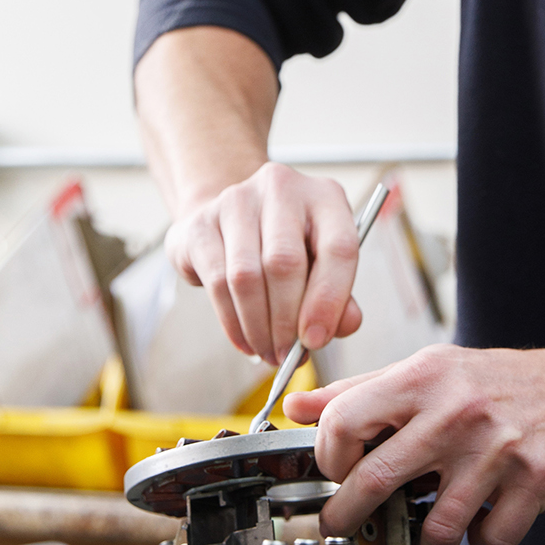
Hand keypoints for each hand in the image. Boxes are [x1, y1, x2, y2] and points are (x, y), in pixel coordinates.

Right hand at [164, 162, 362, 363]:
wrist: (231, 221)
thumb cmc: (289, 248)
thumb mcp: (322, 265)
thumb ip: (340, 297)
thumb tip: (343, 325)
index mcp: (325, 196)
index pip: (339, 246)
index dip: (329, 300)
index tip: (316, 339)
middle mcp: (282, 188)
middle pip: (285, 263)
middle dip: (286, 322)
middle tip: (287, 356)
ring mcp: (237, 200)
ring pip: (247, 276)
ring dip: (258, 327)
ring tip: (268, 352)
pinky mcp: (201, 223)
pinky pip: (217, 282)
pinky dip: (232, 322)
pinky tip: (245, 340)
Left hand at [282, 343, 544, 544]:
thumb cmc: (492, 382)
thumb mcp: (426, 370)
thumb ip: (360, 391)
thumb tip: (296, 405)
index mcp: (423, 376)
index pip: (344, 420)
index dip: (327, 456)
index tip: (334, 473)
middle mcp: (456, 410)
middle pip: (376, 481)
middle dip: (348, 520)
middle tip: (344, 531)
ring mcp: (497, 448)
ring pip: (437, 527)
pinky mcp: (534, 480)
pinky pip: (491, 537)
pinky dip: (480, 542)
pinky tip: (479, 524)